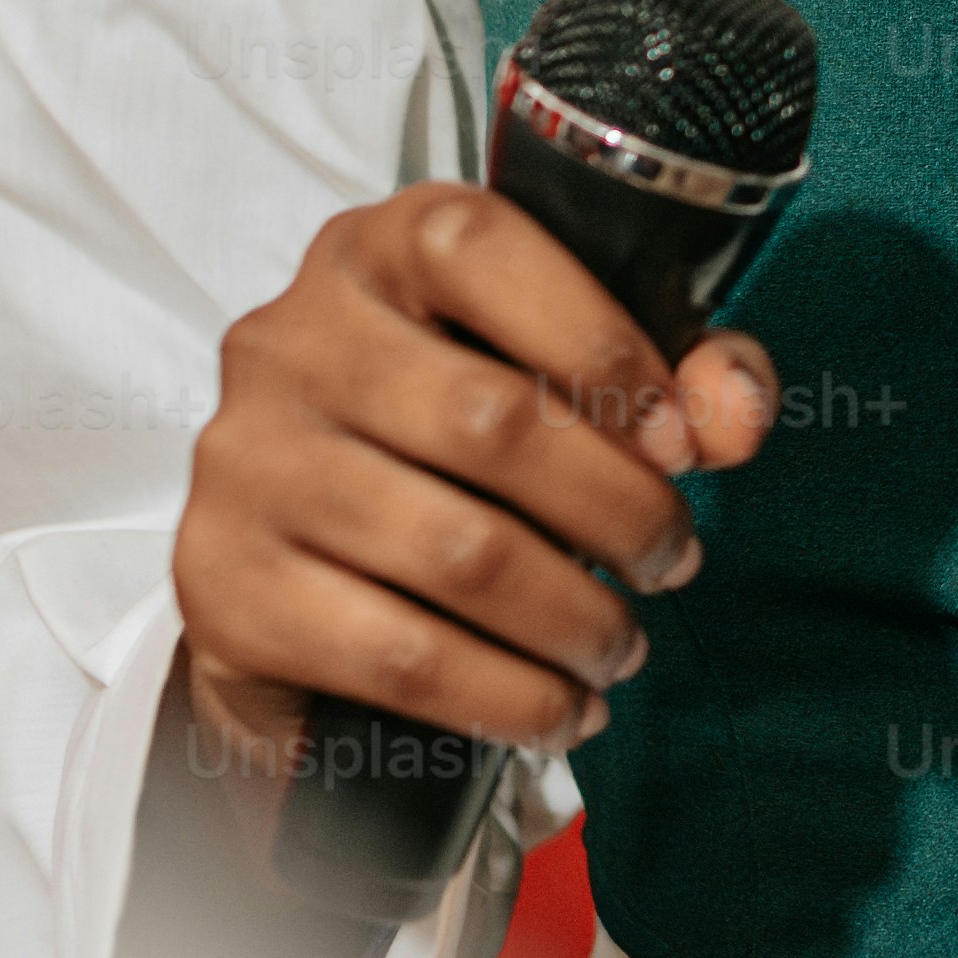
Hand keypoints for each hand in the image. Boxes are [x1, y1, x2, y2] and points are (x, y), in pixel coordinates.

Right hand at [159, 182, 780, 890]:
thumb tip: (734, 418)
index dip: (604, 345)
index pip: (481, 250)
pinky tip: (557, 707)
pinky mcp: (224, 587)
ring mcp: (245, 464)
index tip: (682, 442)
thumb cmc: (445, 446)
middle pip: (490, 422)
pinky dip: (507, 697)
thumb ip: (677, 371)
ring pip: (456, 553)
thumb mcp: (562, 373)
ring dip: (574, 619)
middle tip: (672, 561)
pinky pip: (399, 655)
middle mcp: (289, 342)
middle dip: (618, 511)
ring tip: (622, 648)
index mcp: (375, 252)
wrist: (289, 567)